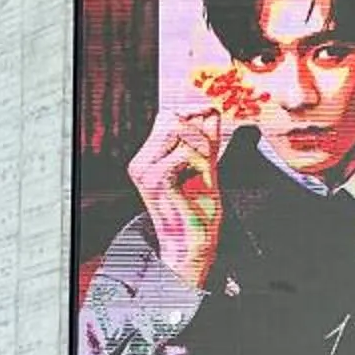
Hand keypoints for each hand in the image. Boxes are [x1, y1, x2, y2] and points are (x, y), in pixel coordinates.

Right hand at [128, 103, 231, 289]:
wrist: (194, 244)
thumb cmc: (199, 210)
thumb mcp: (205, 165)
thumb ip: (206, 139)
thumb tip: (212, 110)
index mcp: (148, 157)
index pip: (167, 116)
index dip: (192, 112)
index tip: (213, 117)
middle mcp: (141, 162)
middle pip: (172, 118)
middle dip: (199, 132)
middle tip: (210, 156)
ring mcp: (144, 169)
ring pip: (178, 130)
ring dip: (201, 147)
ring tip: (205, 170)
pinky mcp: (155, 179)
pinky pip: (186, 151)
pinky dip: (201, 161)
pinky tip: (202, 179)